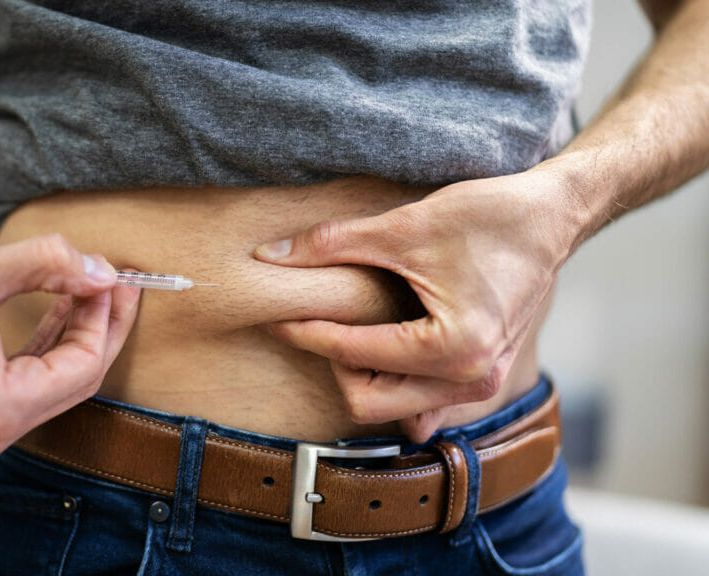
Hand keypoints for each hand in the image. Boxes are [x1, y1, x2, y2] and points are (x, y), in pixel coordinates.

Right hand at [0, 234, 140, 460]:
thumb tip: (99, 268)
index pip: (83, 368)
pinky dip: (44, 344)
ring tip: (91, 284)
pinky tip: (58, 306)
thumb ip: (45, 266)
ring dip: (73, 332)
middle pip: (74, 379)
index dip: (106, 318)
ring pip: (53, 380)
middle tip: (117, 280)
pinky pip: (26, 381)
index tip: (117, 276)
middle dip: (98, 325)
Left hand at [254, 169, 577, 442]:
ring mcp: (481, 386)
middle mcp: (472, 379)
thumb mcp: (404, 226)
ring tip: (348, 330)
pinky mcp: (481, 379)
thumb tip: (269, 257)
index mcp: (454, 348)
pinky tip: (379, 348)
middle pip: (369, 402)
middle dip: (334, 365)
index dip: (306, 333)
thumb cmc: (489, 217)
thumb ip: (331, 245)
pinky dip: (393, 384)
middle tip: (317, 324)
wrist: (551, 217)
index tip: (276, 317)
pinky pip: (421, 405)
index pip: (355, 354)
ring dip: (362, 375)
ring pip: (393, 408)